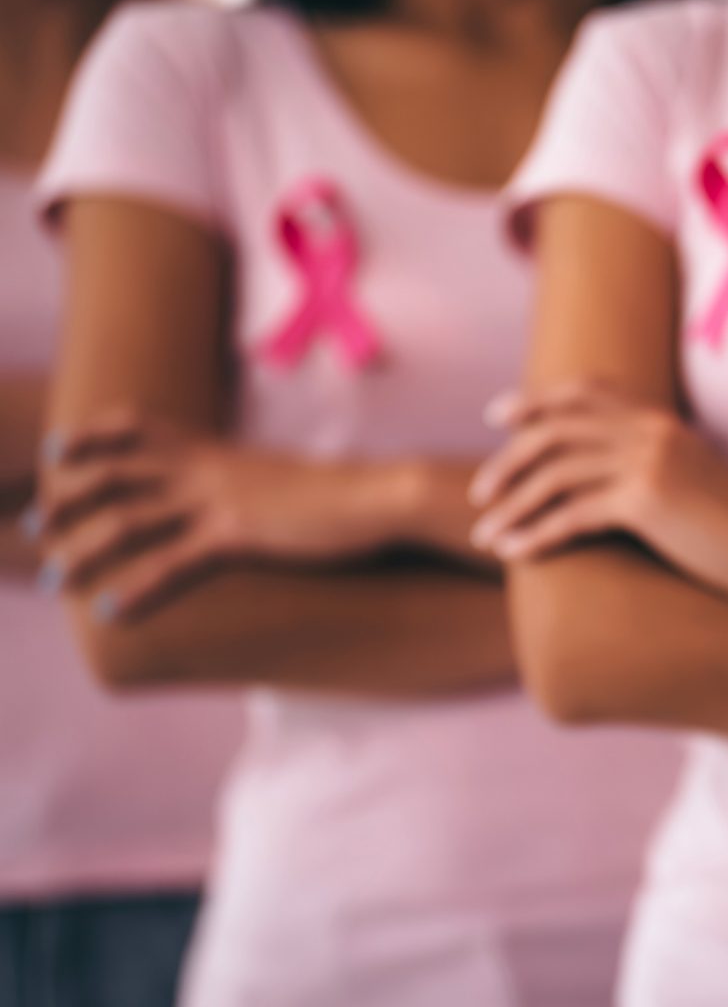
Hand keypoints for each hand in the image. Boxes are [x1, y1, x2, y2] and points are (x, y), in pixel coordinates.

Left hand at [36, 411, 413, 617]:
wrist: (379, 496)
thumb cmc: (340, 494)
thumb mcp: (280, 480)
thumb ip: (246, 483)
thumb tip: (236, 498)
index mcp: (216, 449)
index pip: (138, 427)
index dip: (91, 436)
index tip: (58, 452)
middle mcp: (207, 468)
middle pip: (115, 473)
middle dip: (66, 500)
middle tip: (37, 528)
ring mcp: (220, 500)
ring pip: (129, 521)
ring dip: (83, 552)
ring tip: (57, 582)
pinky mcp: (239, 535)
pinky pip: (174, 564)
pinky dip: (139, 589)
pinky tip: (114, 611)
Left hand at [469, 383, 727, 603]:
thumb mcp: (696, 477)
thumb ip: (656, 460)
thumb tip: (612, 474)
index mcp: (661, 419)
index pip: (585, 392)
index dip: (535, 401)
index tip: (499, 416)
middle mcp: (650, 430)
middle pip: (556, 430)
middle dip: (508, 459)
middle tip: (480, 491)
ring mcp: (648, 461)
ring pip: (555, 474)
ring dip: (511, 504)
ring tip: (485, 533)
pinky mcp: (647, 501)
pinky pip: (571, 515)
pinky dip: (534, 534)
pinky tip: (513, 553)